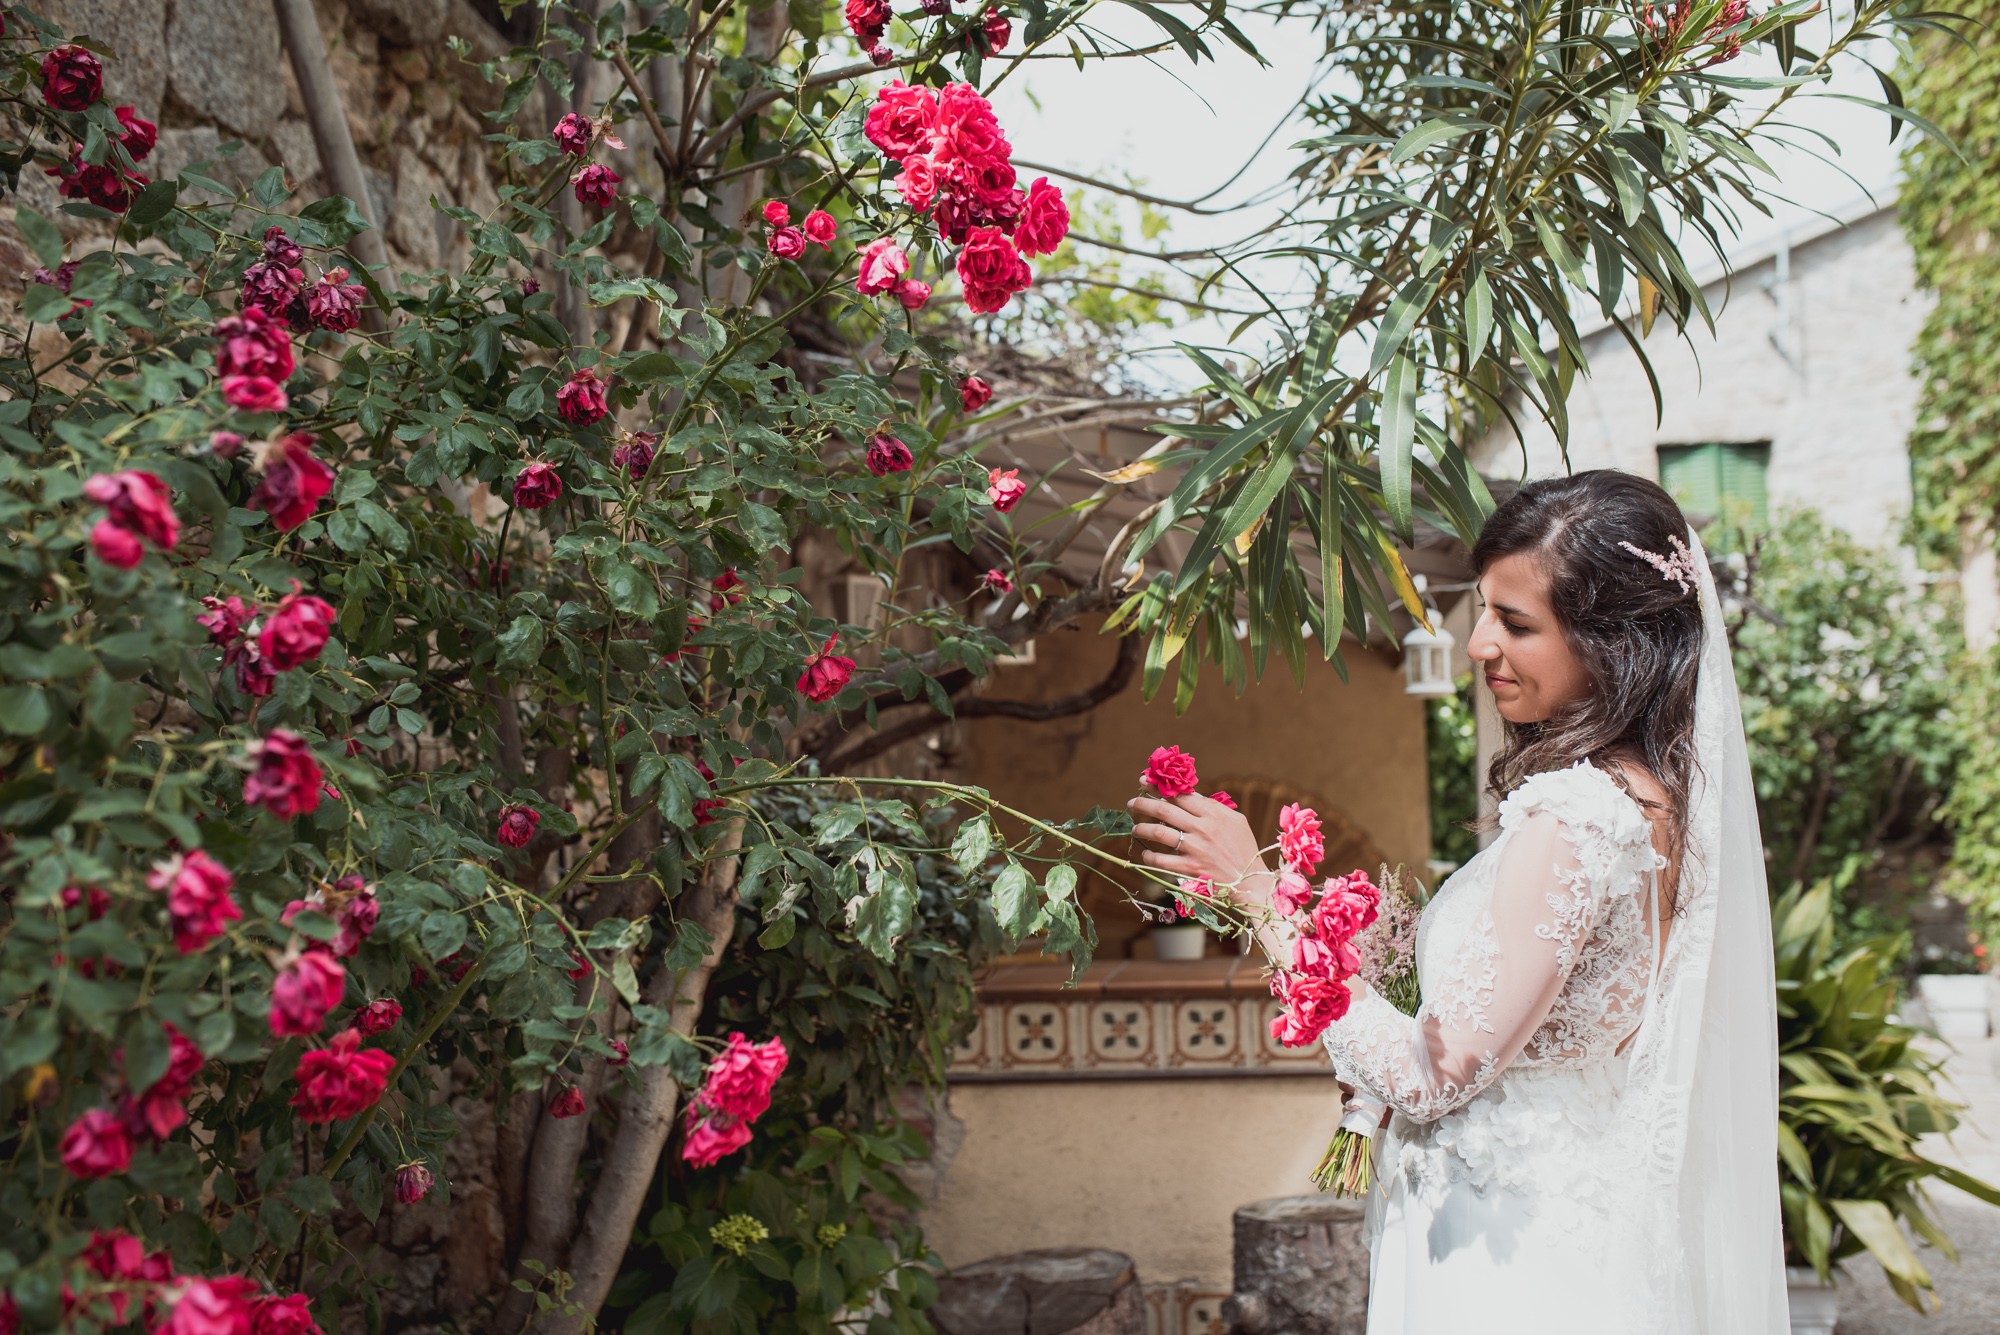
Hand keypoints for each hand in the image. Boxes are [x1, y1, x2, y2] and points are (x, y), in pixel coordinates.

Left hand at [1127, 791, 1270, 907]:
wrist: (1251, 880)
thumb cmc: (1244, 849)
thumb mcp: (1236, 821)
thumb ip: (1213, 808)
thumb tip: (1190, 797)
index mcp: (1214, 813)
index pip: (1180, 795)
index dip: (1158, 787)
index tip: (1144, 782)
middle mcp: (1203, 828)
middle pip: (1164, 810)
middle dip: (1143, 804)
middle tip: (1131, 804)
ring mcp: (1195, 848)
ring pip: (1159, 832)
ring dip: (1141, 829)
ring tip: (1134, 829)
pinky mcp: (1190, 868)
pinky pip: (1161, 860)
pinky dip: (1149, 856)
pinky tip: (1146, 854)